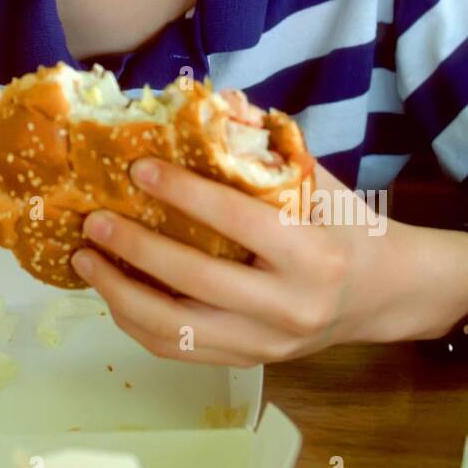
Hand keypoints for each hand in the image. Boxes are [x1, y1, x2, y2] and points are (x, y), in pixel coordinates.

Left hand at [69, 157, 412, 366]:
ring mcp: (266, 344)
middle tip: (94, 220)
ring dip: (120, 295)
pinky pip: (178, 351)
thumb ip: (264, 149)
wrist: (382, 293)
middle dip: (135, 249)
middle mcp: (288, 308)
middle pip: (195, 282)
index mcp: (312, 255)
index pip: (237, 222)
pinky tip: (111, 291)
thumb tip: (207, 105)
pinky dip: (136, 322)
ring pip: (176, 331)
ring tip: (85, 259)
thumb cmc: (345, 226)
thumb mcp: (317, 182)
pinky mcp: (248, 362)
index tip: (137, 169)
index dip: (184, 193)